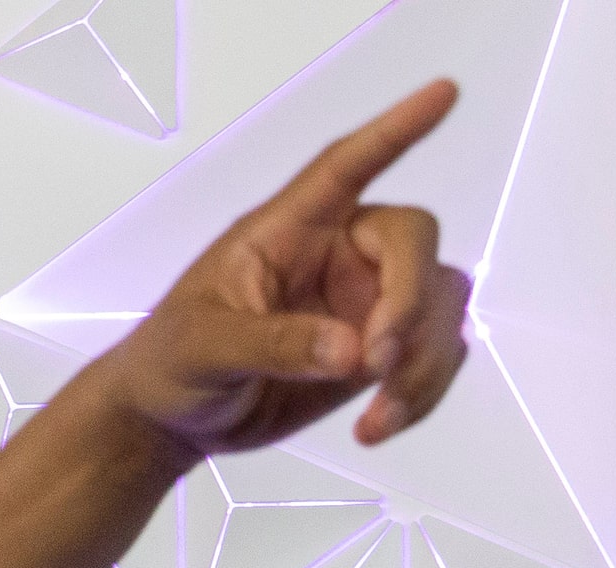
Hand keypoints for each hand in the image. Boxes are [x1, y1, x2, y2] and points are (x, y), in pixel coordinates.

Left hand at [100, 80, 472, 458]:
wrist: (173, 420)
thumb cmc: (171, 363)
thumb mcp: (202, 348)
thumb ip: (272, 344)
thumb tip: (352, 351)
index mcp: (287, 229)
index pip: (345, 166)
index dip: (395, 130)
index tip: (444, 93)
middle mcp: (338, 253)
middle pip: (414, 244)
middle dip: (408, 305)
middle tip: (374, 363)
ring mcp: (364, 301)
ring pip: (439, 306)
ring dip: (423, 364)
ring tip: (376, 419)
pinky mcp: (379, 351)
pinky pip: (435, 357)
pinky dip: (421, 393)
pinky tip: (378, 427)